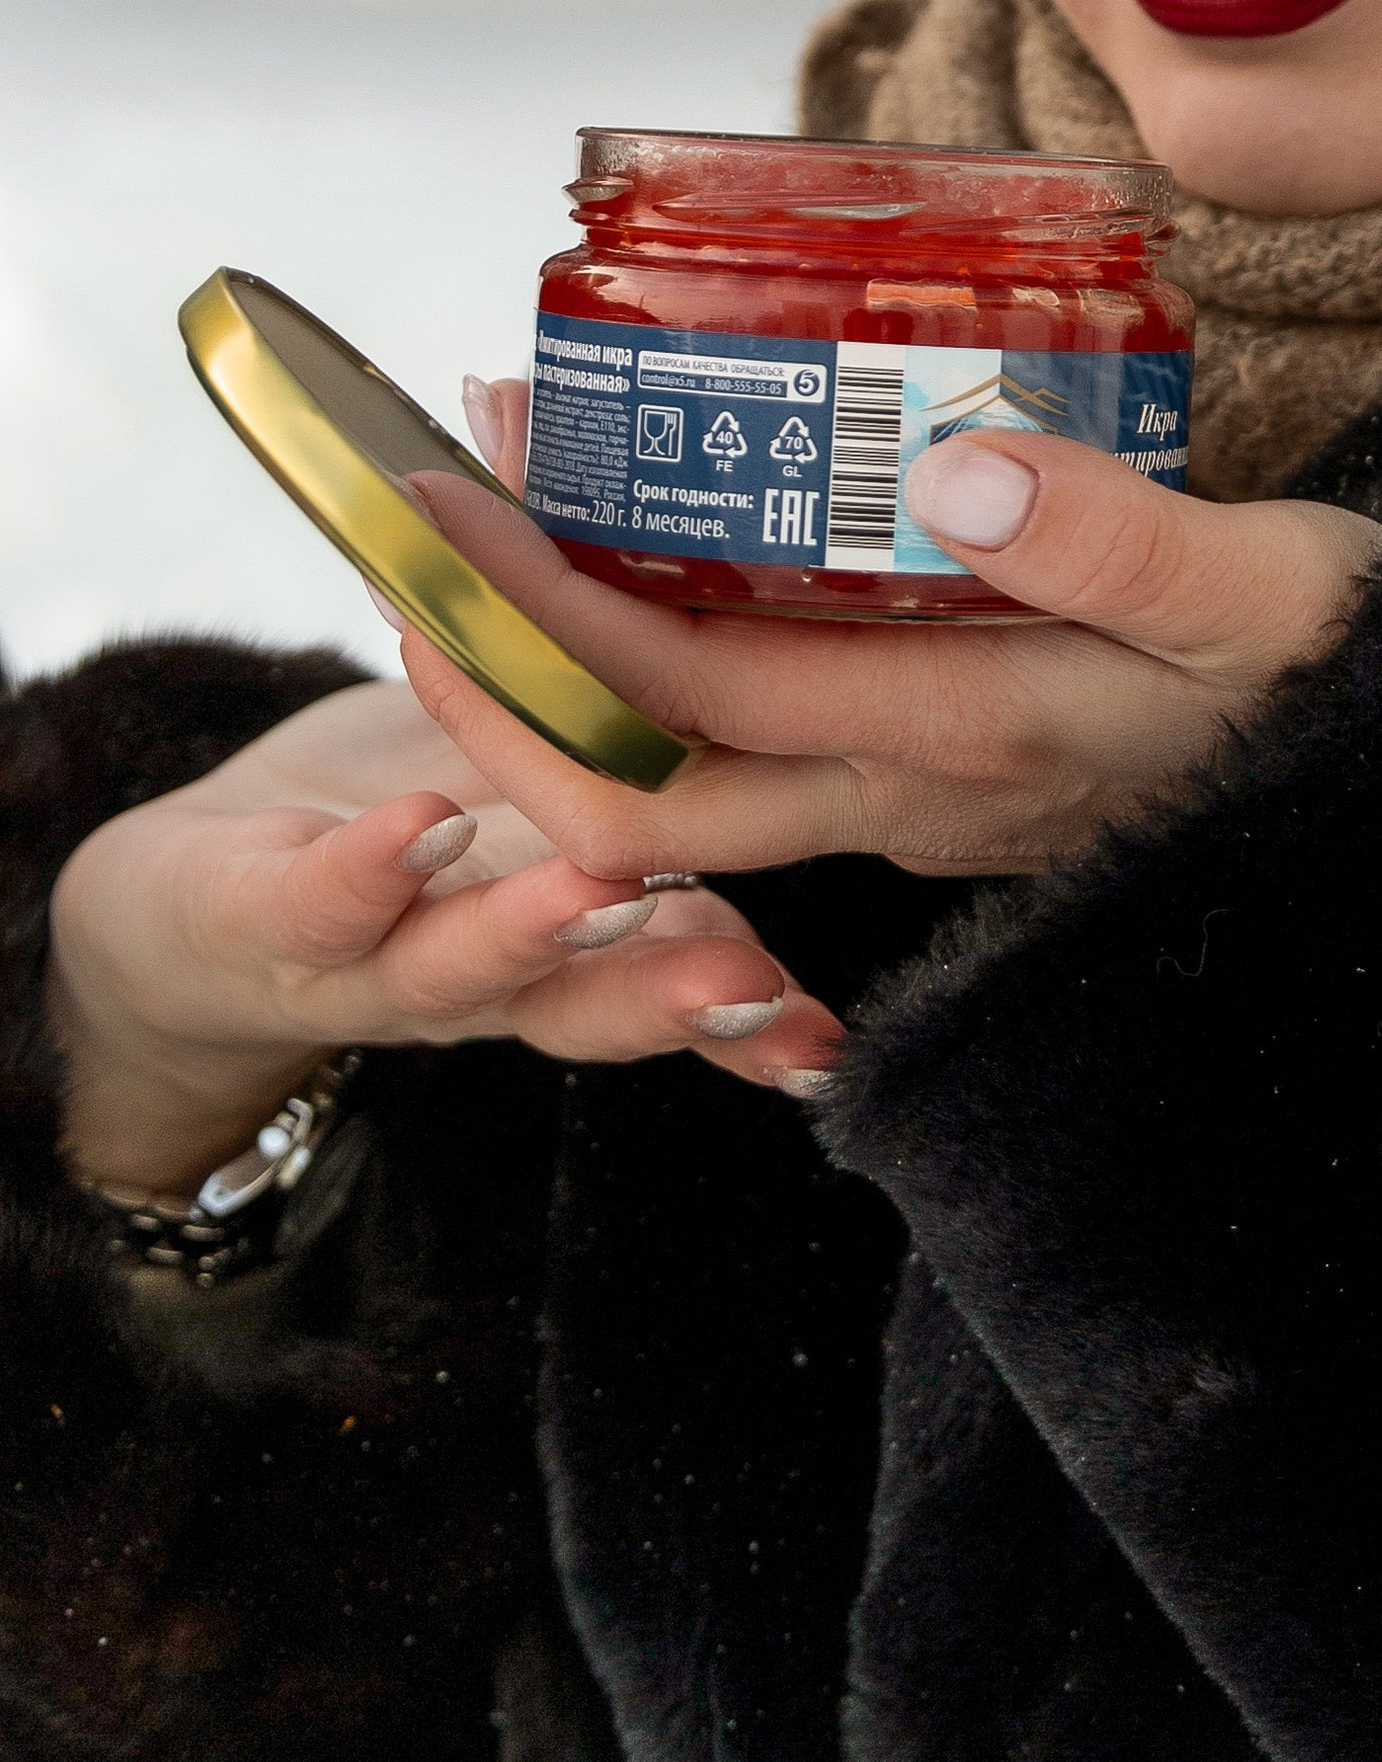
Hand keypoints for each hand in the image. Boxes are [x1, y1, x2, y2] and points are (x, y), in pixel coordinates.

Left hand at [47, 679, 837, 1203]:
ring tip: (601, 892)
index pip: (672, 978)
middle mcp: (471, 983)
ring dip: (530, 934)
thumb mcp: (531, 813)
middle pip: (578, 1002)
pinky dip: (369, 871)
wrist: (173, 909)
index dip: (755, 1017)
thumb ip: (635, 794)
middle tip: (749, 988)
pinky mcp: (255, 918)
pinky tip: (423, 826)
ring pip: (453, 966)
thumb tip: (788, 723)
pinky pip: (313, 902)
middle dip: (669, 996)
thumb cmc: (390, 836)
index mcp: (557, 952)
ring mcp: (360, 960)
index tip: (827, 1038)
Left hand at [396, 403, 1381, 894]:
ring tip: (506, 521)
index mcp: (964, 741)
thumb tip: (943, 472)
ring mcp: (932, 800)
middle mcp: (917, 795)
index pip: (680, 717)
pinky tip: (664, 558)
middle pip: (635, 793)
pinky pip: (764, 754)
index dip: (534, 627)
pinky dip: (671, 669)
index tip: (439, 508)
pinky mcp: (961, 775)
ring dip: (573, 672)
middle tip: (414, 532)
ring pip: (692, 780)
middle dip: (495, 679)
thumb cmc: (1360, 656)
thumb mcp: (1267, 587)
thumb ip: (1112, 537)